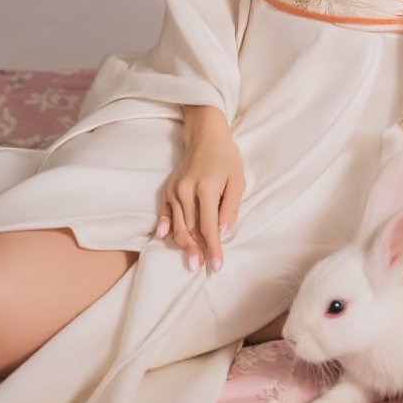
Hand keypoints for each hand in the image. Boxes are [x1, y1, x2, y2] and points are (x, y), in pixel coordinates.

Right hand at [154, 121, 244, 274]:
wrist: (206, 135)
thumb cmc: (226, 158)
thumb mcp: (237, 181)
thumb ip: (230, 207)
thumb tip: (223, 232)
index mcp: (206, 188)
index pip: (209, 227)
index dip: (213, 248)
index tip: (216, 266)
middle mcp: (186, 190)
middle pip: (190, 229)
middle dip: (195, 250)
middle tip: (200, 267)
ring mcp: (175, 190)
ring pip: (177, 224)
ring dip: (183, 244)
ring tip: (191, 260)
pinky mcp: (168, 189)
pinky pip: (165, 212)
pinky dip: (164, 226)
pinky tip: (164, 237)